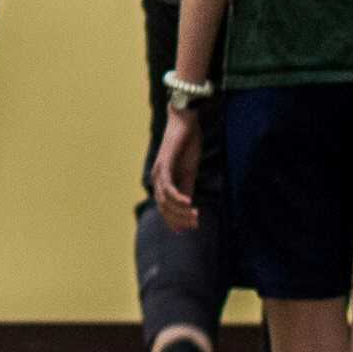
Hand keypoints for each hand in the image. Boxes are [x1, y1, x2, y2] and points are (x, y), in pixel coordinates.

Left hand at [149, 106, 203, 229]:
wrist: (187, 121)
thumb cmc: (188, 144)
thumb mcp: (190, 171)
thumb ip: (187, 189)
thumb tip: (187, 209)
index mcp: (163, 180)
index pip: (165, 207)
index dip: (174, 220)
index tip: (187, 230)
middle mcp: (157, 177)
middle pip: (163, 206)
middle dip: (179, 218)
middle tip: (195, 224)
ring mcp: (159, 170)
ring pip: (165, 199)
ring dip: (180, 210)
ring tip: (195, 215)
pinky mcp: (164, 163)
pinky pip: (169, 185)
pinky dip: (177, 197)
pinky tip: (188, 203)